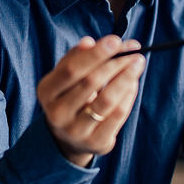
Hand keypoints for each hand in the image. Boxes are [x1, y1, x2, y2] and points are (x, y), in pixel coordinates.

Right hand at [38, 35, 144, 166]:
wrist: (69, 139)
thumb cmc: (71, 98)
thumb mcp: (66, 77)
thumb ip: (77, 58)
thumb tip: (89, 42)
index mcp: (46, 91)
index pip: (70, 70)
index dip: (94, 54)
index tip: (115, 41)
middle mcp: (57, 113)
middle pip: (90, 82)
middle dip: (115, 63)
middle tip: (133, 50)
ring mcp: (76, 131)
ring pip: (106, 100)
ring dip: (126, 78)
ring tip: (138, 62)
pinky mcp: (96, 142)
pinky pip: (118, 115)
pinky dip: (128, 95)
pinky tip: (133, 82)